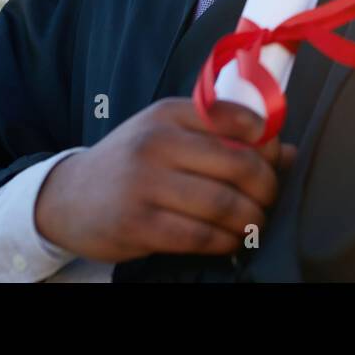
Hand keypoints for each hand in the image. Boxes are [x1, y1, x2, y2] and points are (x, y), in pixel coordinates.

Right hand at [34, 97, 296, 262]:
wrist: (68, 196)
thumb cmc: (133, 162)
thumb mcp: (172, 136)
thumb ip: (227, 139)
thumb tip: (287, 152)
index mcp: (171, 113)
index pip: (240, 120)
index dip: (268, 144)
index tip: (273, 161)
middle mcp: (157, 142)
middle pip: (239, 165)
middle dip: (267, 188)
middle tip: (268, 200)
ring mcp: (145, 183)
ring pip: (224, 204)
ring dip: (251, 220)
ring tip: (253, 223)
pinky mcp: (138, 223)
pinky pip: (200, 236)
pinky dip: (225, 241)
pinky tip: (228, 240)